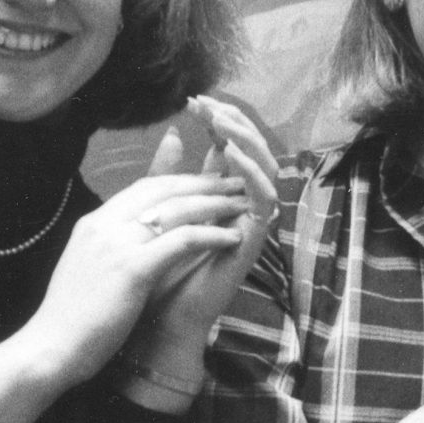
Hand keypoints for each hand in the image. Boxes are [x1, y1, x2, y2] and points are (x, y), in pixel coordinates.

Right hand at [8, 131, 250, 393]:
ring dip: (215, 203)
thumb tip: (131, 245)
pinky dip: (212, 235)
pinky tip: (233, 237)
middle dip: (203, 182)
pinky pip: (183, 240)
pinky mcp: (132, 268)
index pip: (143, 187)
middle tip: (234, 182)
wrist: (50, 348)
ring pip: (177, 208)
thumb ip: (110, 248)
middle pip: (163, 188)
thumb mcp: (88, 270)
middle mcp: (104, 224)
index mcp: (94, 223)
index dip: (180, 180)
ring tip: (242, 203)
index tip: (207, 183)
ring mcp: (117, 244)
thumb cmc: (72, 320)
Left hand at [125, 96, 281, 384]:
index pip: (230, 149)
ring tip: (222, 121)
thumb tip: (175, 132)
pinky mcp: (254, 241)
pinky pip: (264, 200)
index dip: (219, 121)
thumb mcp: (159, 211)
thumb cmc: (158, 273)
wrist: (159, 322)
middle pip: (253, 153)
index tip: (193, 100)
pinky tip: (231, 154)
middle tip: (209, 105)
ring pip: (265, 171)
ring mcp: (250, 224)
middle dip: (234, 124)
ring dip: (245, 142)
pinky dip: (251, 174)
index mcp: (220, 197)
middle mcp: (241, 207)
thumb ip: (168, 174)